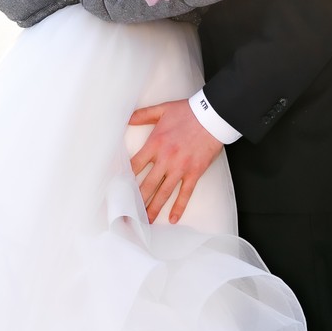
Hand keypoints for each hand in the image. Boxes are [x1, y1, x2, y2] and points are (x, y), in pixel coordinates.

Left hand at [128, 99, 222, 223]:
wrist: (212, 115)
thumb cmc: (188, 112)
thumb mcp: (162, 110)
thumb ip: (142, 115)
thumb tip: (126, 118)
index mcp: (155, 144)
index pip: (135, 165)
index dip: (125, 177)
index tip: (118, 188)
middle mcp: (166, 159)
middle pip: (147, 184)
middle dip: (136, 200)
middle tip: (128, 213)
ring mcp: (180, 168)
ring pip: (164, 192)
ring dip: (154, 208)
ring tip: (145, 220)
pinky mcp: (194, 172)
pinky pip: (185, 193)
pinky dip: (179, 207)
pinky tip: (173, 218)